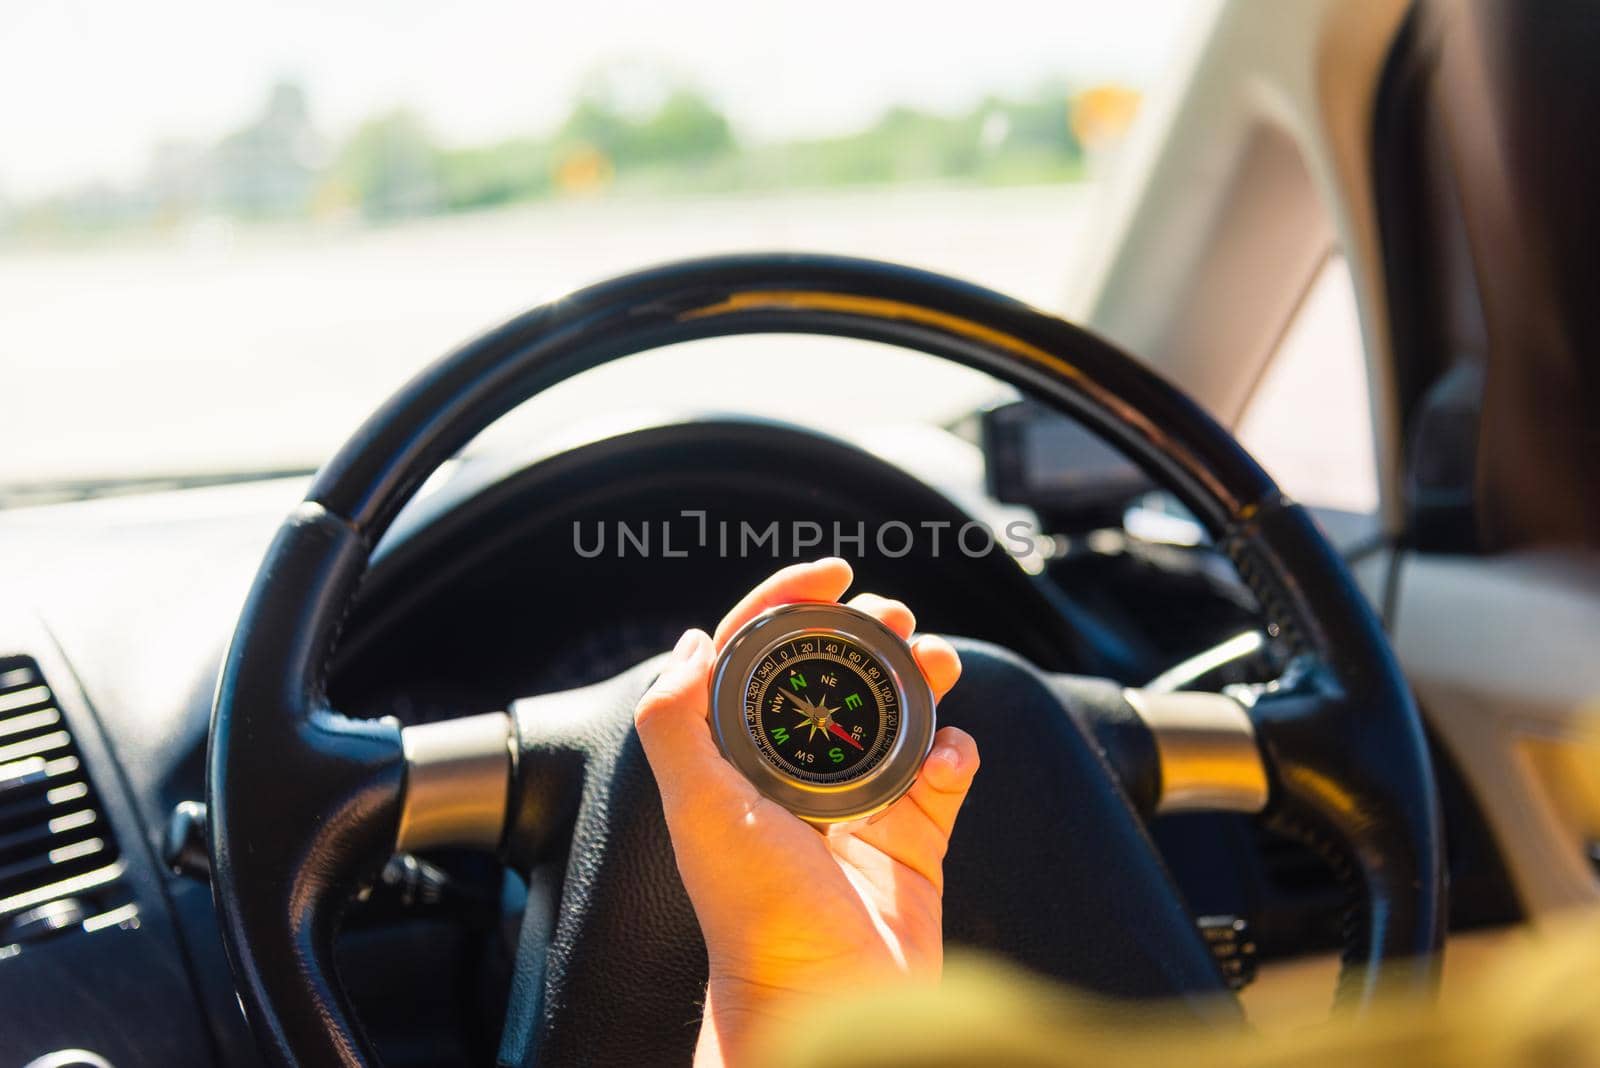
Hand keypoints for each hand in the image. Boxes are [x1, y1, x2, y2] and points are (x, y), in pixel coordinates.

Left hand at [633, 558, 978, 1066]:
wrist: (826, 999)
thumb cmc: (755, 911)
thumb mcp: (698, 807)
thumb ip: (675, 720)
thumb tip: (689, 642)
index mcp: (743, 758)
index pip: (763, 653)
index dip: (793, 599)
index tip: (834, 570)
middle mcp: (800, 773)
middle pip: (841, 671)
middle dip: (870, 629)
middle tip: (894, 615)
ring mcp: (862, 802)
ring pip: (901, 711)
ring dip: (923, 674)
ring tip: (937, 661)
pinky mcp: (914, 835)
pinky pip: (947, 772)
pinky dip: (957, 752)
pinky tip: (950, 757)